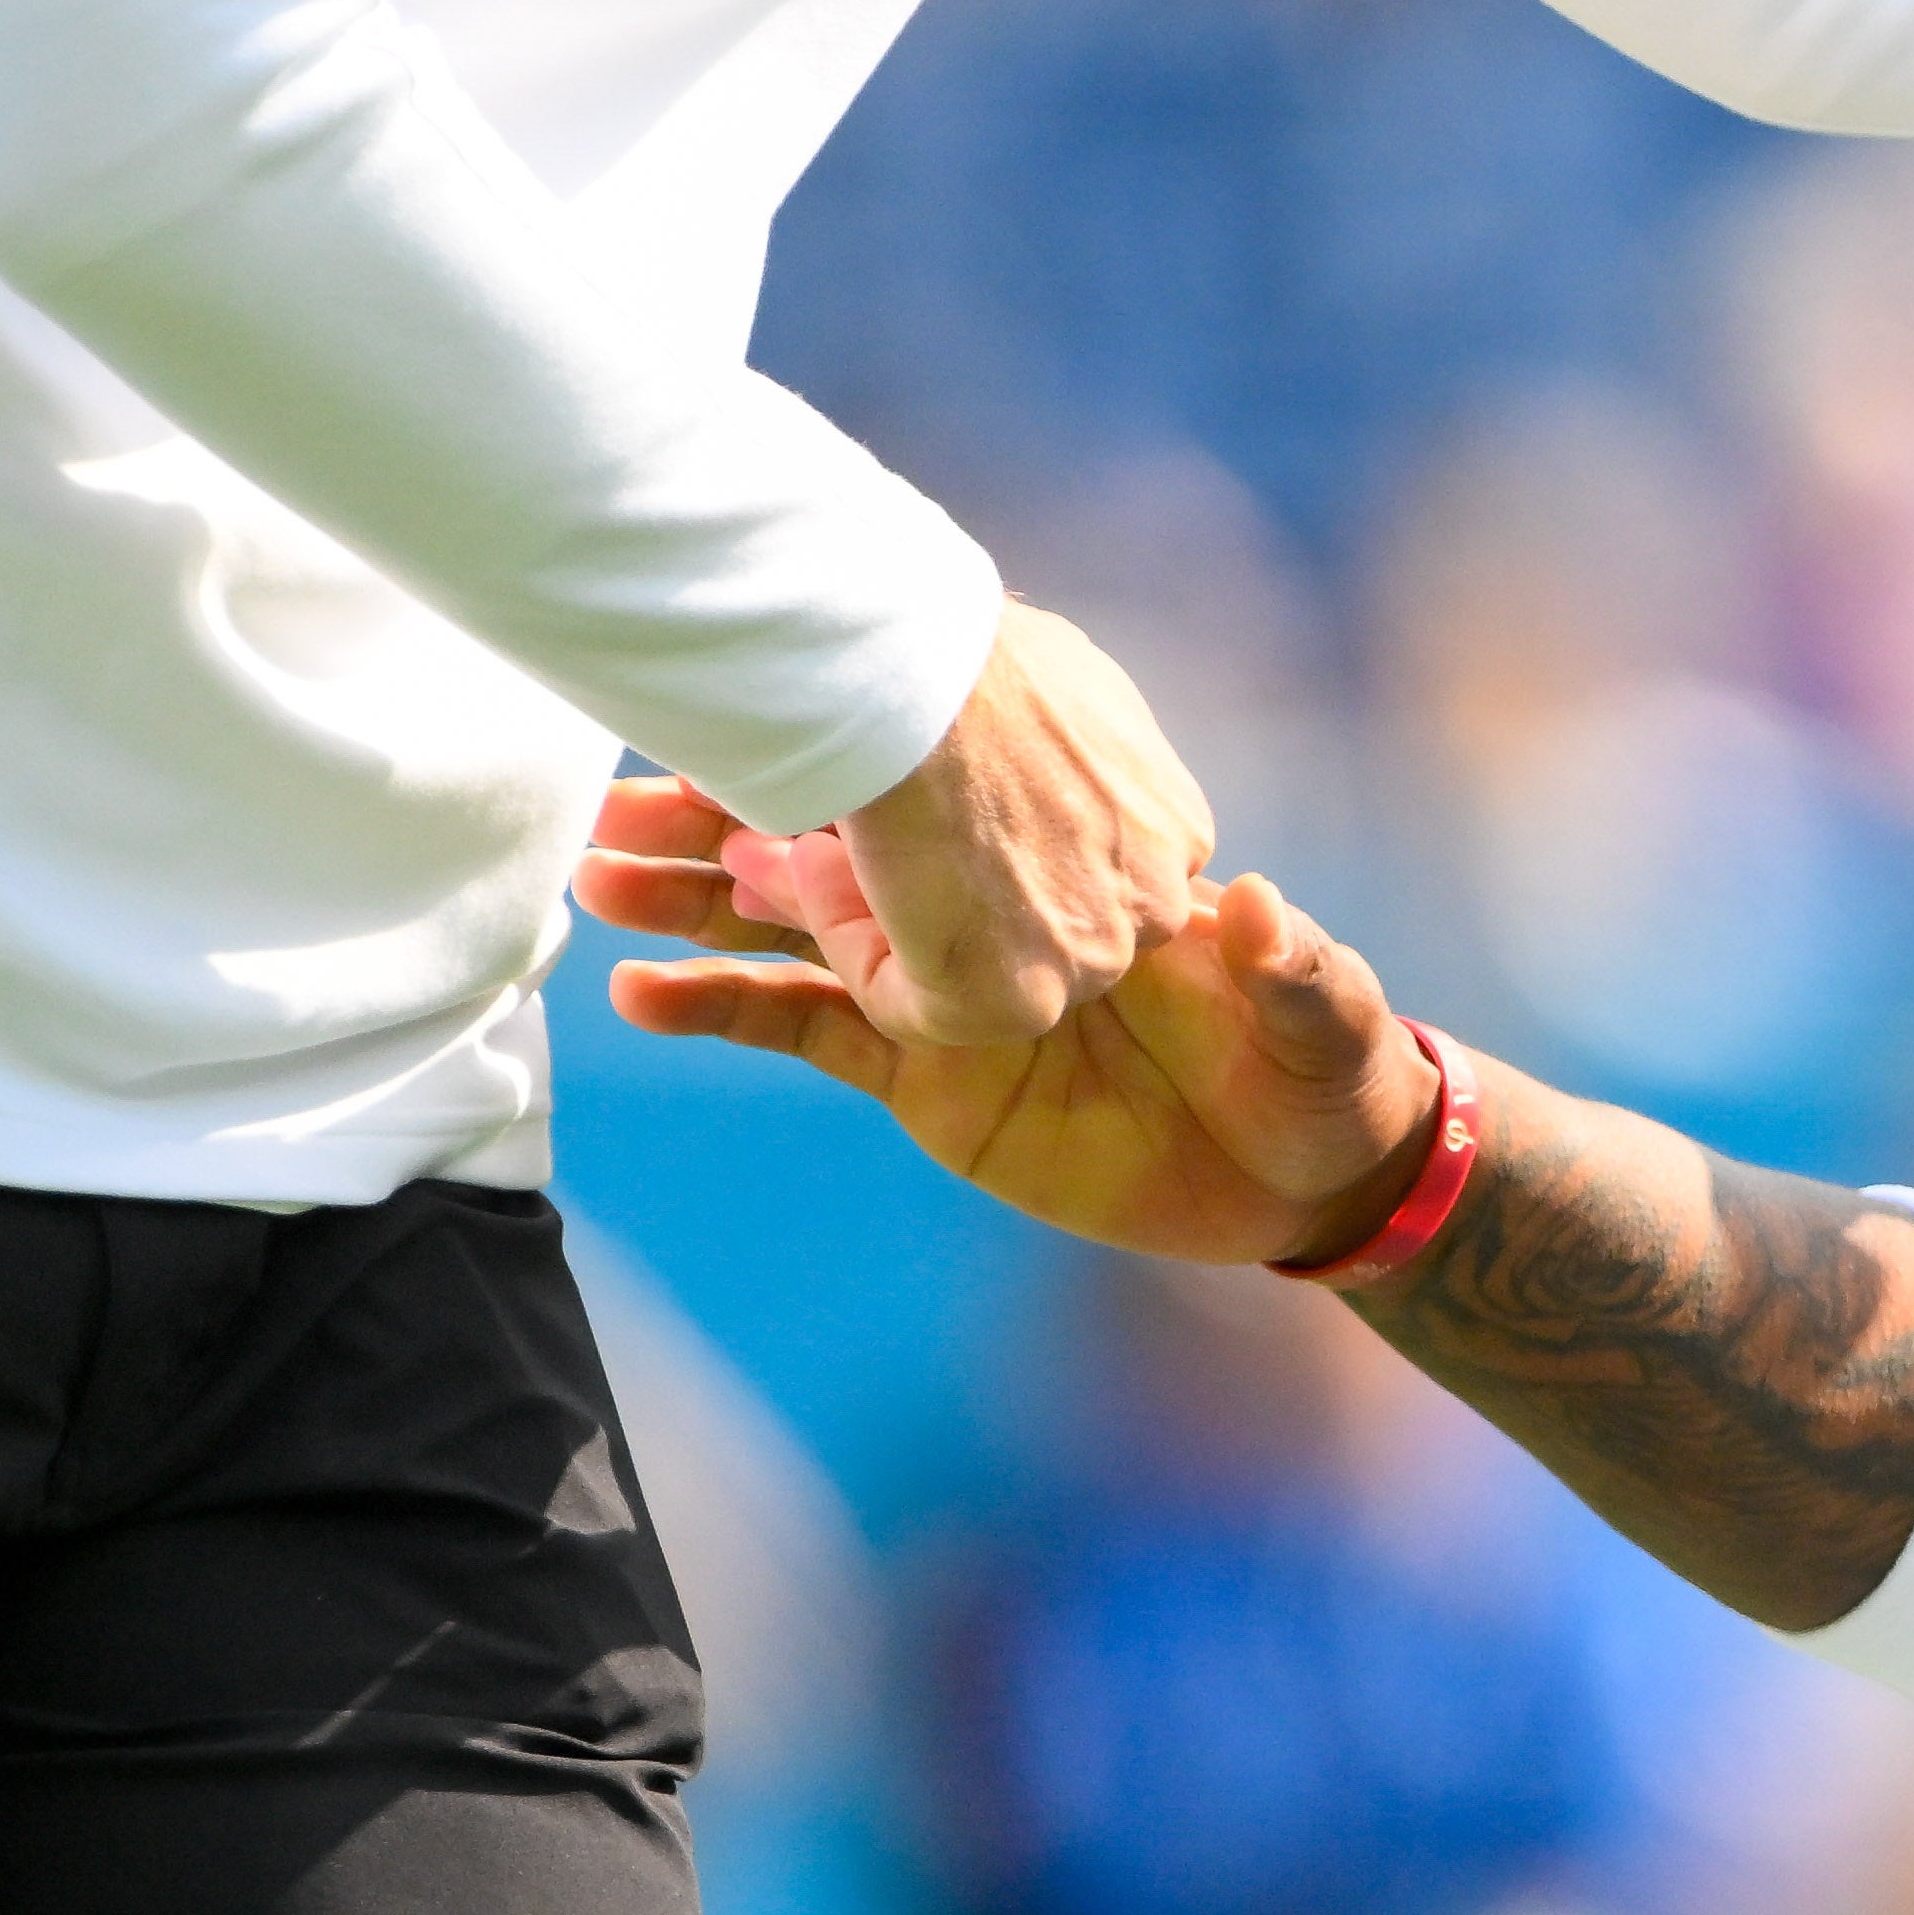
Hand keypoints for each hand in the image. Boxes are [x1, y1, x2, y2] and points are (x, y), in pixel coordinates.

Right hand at [583, 779, 1437, 1265]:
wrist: (1307, 1166)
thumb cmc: (1320, 1063)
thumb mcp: (1321, 1010)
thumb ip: (1283, 964)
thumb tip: (1252, 908)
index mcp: (1085, 859)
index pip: (948, 805)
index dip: (847, 780)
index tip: (759, 749)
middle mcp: (1005, 907)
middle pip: (842, 850)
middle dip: (719, 822)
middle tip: (615, 804)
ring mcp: (956, 985)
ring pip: (795, 928)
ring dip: (694, 903)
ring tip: (592, 876)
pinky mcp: (925, 1071)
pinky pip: (802, 1028)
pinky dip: (718, 1008)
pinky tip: (635, 994)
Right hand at [835, 601, 1216, 1050]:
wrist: (920, 672)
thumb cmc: (970, 656)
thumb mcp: (1054, 688)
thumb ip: (1053, 750)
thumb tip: (1007, 762)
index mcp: (1170, 829)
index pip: (1084, 874)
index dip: (988, 851)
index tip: (921, 814)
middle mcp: (1153, 902)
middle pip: (1035, 929)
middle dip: (938, 896)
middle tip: (852, 848)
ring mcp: (1090, 957)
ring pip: (974, 970)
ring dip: (883, 916)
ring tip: (812, 847)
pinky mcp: (1010, 999)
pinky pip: (914, 1004)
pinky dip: (849, 943)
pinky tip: (812, 869)